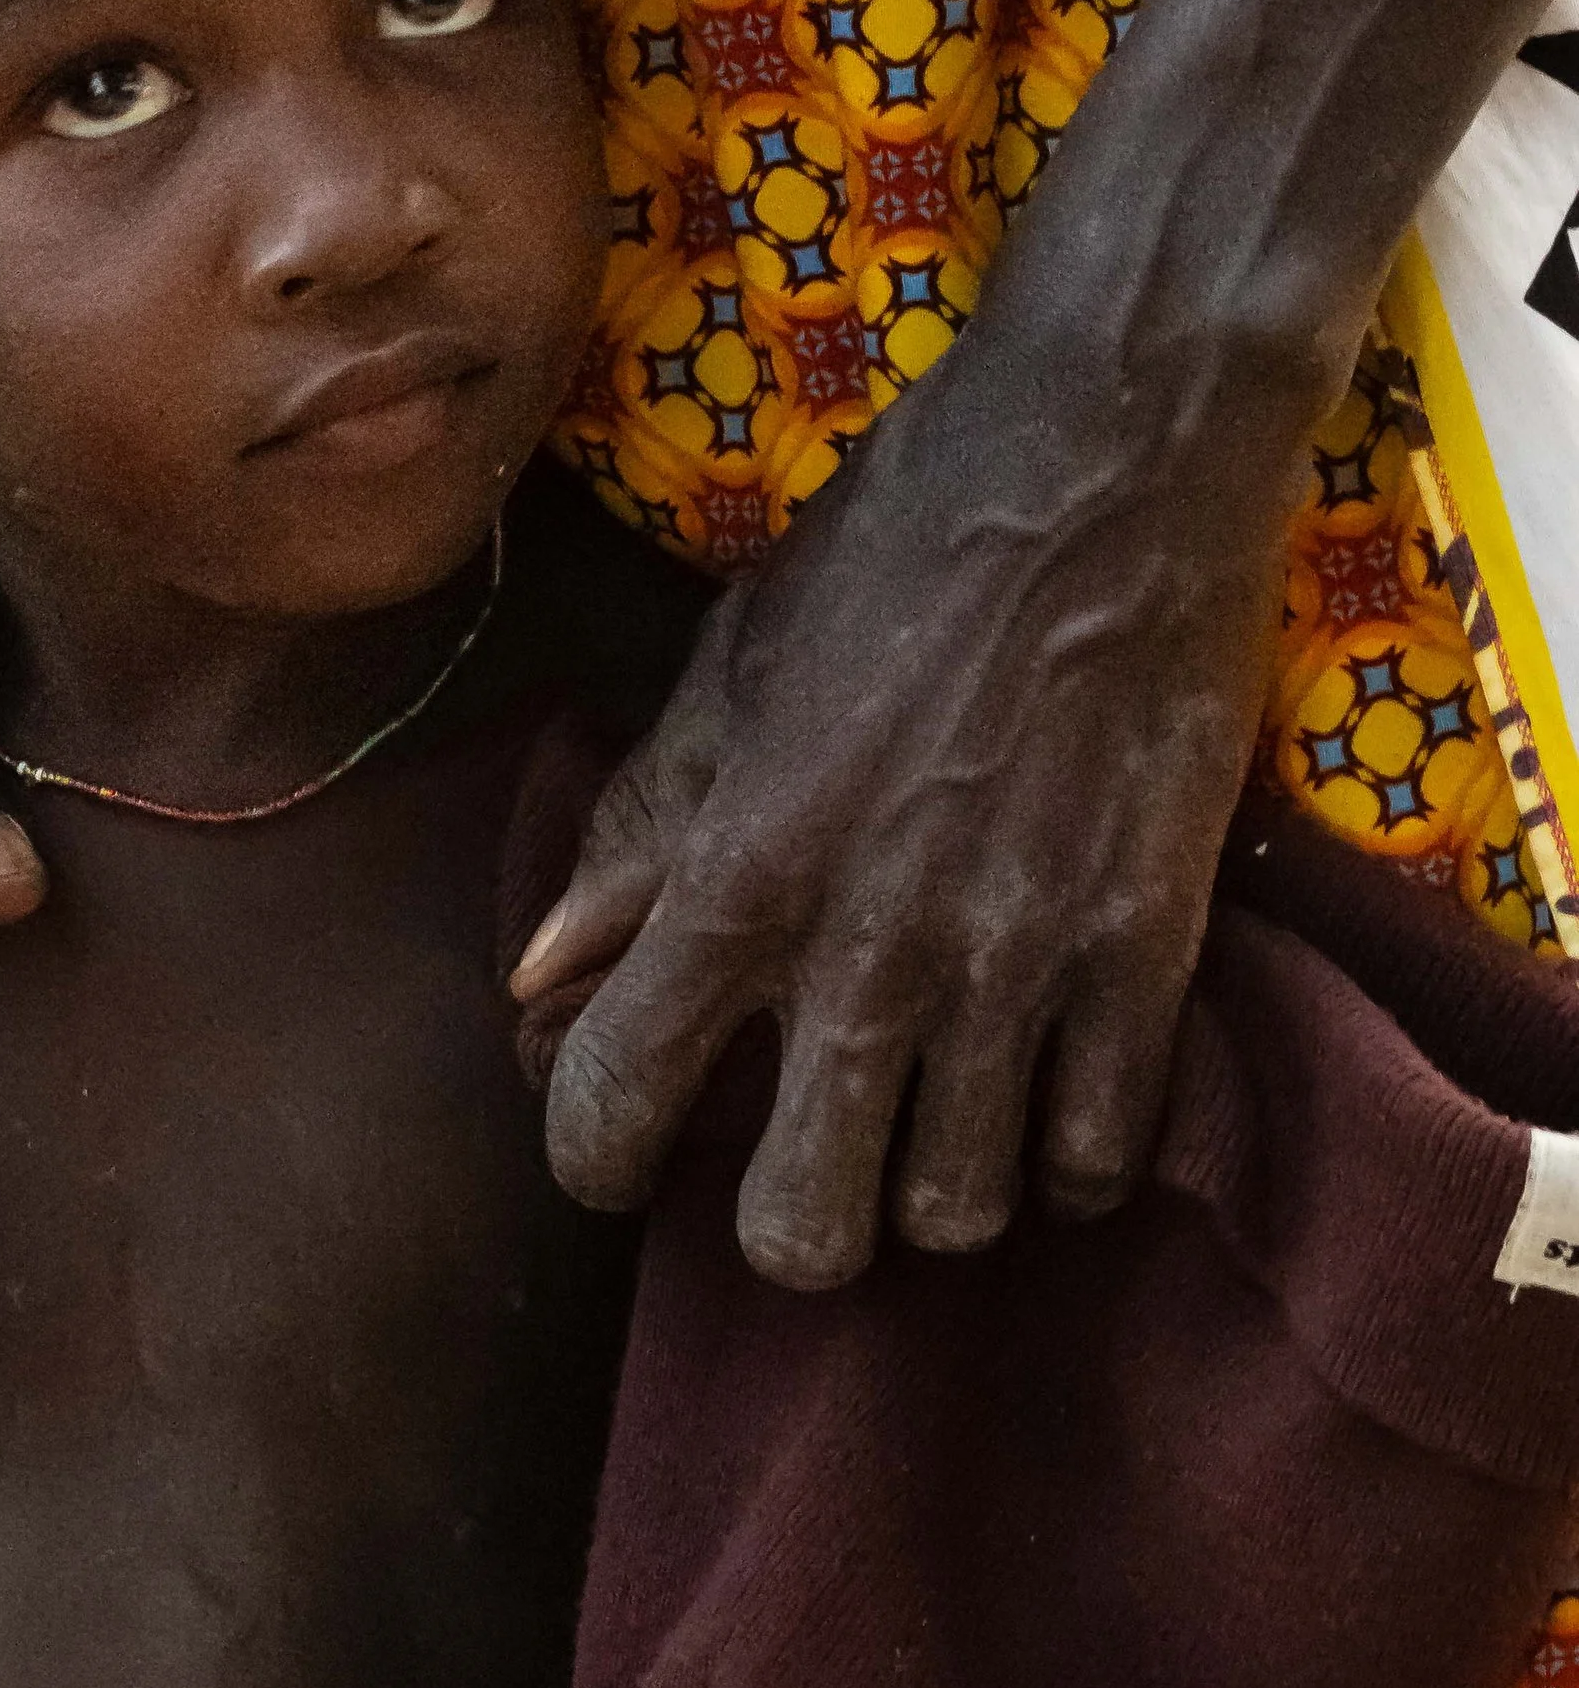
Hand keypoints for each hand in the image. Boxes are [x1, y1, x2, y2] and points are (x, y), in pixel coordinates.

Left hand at [517, 305, 1300, 1284]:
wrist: (1116, 459)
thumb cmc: (900, 544)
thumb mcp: (730, 664)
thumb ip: (639, 828)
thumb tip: (541, 970)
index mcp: (741, 873)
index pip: (617, 1099)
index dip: (595, 1156)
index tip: (617, 1150)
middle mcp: (870, 953)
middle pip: (804, 1228)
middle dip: (791, 1220)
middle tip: (810, 1152)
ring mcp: (1019, 967)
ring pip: (960, 1213)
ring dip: (936, 1187)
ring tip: (937, 1119)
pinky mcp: (1148, 956)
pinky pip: (1100, 1155)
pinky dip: (1065, 1156)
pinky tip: (1046, 1094)